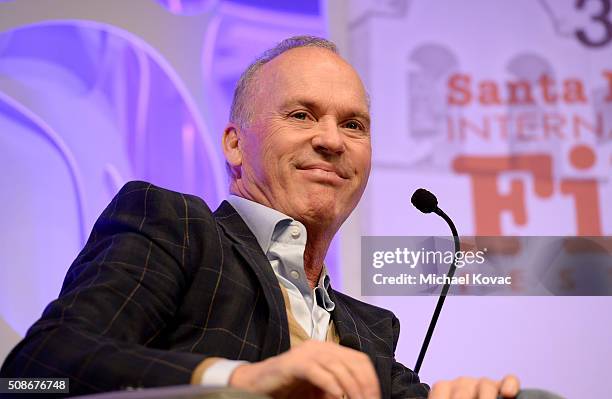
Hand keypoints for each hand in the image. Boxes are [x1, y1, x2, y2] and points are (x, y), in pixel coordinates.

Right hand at [229, 340, 380, 398]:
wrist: (256, 384)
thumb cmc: (288, 388)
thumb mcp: (319, 388)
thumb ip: (338, 387)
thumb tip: (361, 396)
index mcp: (328, 350)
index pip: (359, 360)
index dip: (371, 379)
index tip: (376, 397)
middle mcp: (319, 347)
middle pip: (353, 363)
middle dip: (364, 386)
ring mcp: (306, 353)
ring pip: (339, 368)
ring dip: (351, 389)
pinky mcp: (294, 364)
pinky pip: (319, 374)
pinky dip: (331, 387)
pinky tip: (336, 397)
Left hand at [429, 374, 519, 398]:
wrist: (462, 396)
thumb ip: (438, 398)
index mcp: (444, 387)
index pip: (441, 389)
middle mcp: (463, 383)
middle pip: (462, 392)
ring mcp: (482, 383)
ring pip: (485, 385)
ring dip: (485, 397)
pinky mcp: (501, 387)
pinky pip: (508, 380)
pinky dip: (509, 385)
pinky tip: (507, 394)